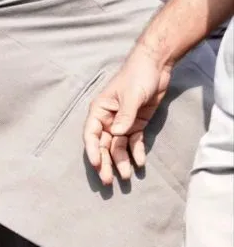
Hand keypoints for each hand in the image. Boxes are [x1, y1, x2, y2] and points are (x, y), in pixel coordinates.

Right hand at [83, 49, 170, 186]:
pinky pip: (134, 142)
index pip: (91, 134)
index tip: (97, 164)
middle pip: (104, 145)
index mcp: (100, 111)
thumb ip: (125, 115)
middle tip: (108, 180)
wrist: (156, 65)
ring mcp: (122, 123)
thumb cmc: (137, 75)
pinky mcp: (136, 124)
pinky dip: (136, 152)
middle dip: (106, 163)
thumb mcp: (131, 95)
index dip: (93, 150)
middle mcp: (108, 119)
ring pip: (118, 146)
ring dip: (121, 161)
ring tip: (125, 177)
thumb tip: (117, 134)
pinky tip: (139, 164)